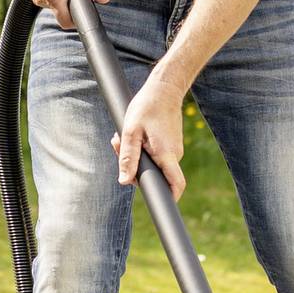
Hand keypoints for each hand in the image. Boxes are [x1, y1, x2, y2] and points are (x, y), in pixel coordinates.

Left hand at [114, 82, 186, 198]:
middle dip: (133, 167)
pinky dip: (140, 148)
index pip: (176, 184)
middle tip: (117, 145)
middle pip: (154, 174)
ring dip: (134, 154)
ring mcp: (173, 149)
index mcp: (167, 154)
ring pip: (152, 163)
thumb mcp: (130, 131)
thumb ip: (127, 157)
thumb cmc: (147, 107)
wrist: (164, 88)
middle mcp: (174, 154)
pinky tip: (132, 133)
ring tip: (123, 135)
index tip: (158, 204)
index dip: (169, 198)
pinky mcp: (169, 144)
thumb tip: (124, 181)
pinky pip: (154, 154)